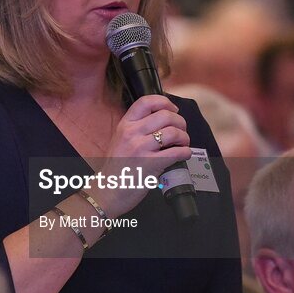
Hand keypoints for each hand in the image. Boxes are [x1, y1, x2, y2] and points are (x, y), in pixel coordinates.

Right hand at [94, 95, 191, 217]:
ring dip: (184, 137)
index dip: (165, 102)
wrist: (107, 191)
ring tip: (183, 144)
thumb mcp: (120, 140)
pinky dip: (185, 152)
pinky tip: (184, 155)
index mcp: (125, 125)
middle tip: (181, 131)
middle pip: (165, 115)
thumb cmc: (116, 168)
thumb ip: (136, 129)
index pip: (146, 102)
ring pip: (173, 132)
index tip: (173, 109)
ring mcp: (140, 148)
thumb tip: (162, 121)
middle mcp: (132, 133)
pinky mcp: (150, 164)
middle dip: (180, 122)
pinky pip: (177, 152)